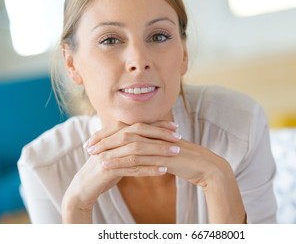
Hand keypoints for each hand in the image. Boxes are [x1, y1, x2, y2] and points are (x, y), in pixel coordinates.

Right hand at [61, 121, 180, 222]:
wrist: (83, 187)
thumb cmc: (104, 169)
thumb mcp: (117, 153)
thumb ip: (129, 143)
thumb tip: (149, 136)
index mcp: (113, 134)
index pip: (138, 125)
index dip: (157, 124)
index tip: (175, 126)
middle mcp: (110, 141)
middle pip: (138, 132)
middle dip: (160, 134)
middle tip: (178, 137)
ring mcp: (107, 154)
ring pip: (137, 149)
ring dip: (158, 150)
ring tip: (176, 153)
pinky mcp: (106, 169)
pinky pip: (132, 168)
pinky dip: (149, 169)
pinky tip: (163, 170)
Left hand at [97, 128, 245, 222]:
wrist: (207, 166)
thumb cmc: (188, 160)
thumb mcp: (167, 151)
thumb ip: (154, 146)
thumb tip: (141, 149)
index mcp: (155, 131)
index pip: (127, 128)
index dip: (109, 133)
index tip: (94, 139)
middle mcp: (155, 135)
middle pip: (124, 132)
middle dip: (104, 139)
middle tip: (88, 146)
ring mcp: (159, 144)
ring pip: (128, 145)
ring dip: (109, 150)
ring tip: (93, 157)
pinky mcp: (163, 157)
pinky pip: (138, 159)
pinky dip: (120, 162)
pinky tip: (108, 167)